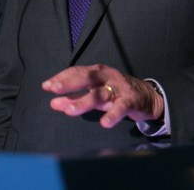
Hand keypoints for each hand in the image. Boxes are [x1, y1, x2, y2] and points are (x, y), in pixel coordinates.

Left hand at [42, 64, 164, 128]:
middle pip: (86, 77)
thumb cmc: (116, 93)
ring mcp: (119, 88)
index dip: (62, 78)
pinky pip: (120, 108)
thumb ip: (75, 98)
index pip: (77, 72)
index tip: (46, 86)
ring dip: (84, 101)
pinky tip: (104, 123)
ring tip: (69, 111)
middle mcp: (107, 77)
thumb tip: (53, 103)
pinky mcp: (130, 101)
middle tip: (53, 89)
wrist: (147, 96)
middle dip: (69, 82)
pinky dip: (112, 115)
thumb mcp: (95, 94)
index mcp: (97, 72)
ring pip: (100, 94)